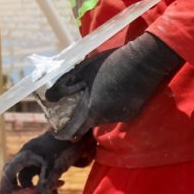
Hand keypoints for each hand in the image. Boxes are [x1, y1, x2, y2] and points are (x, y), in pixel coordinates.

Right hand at [0, 132, 96, 193]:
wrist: (79, 134)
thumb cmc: (64, 147)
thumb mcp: (54, 168)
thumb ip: (46, 185)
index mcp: (26, 155)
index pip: (10, 171)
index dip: (6, 185)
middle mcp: (29, 156)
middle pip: (20, 176)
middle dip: (24, 191)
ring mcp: (39, 158)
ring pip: (34, 178)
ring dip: (39, 191)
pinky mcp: (49, 161)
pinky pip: (45, 177)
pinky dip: (50, 187)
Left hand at [47, 32, 182, 140]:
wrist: (144, 61)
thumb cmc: (110, 63)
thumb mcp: (82, 71)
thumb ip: (64, 86)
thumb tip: (49, 98)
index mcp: (92, 109)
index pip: (74, 130)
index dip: (64, 132)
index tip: (57, 132)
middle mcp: (106, 118)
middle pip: (88, 122)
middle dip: (81, 116)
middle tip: (78, 102)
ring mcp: (120, 116)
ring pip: (102, 118)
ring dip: (96, 109)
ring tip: (98, 91)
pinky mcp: (132, 113)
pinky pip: (115, 113)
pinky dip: (110, 106)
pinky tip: (112, 91)